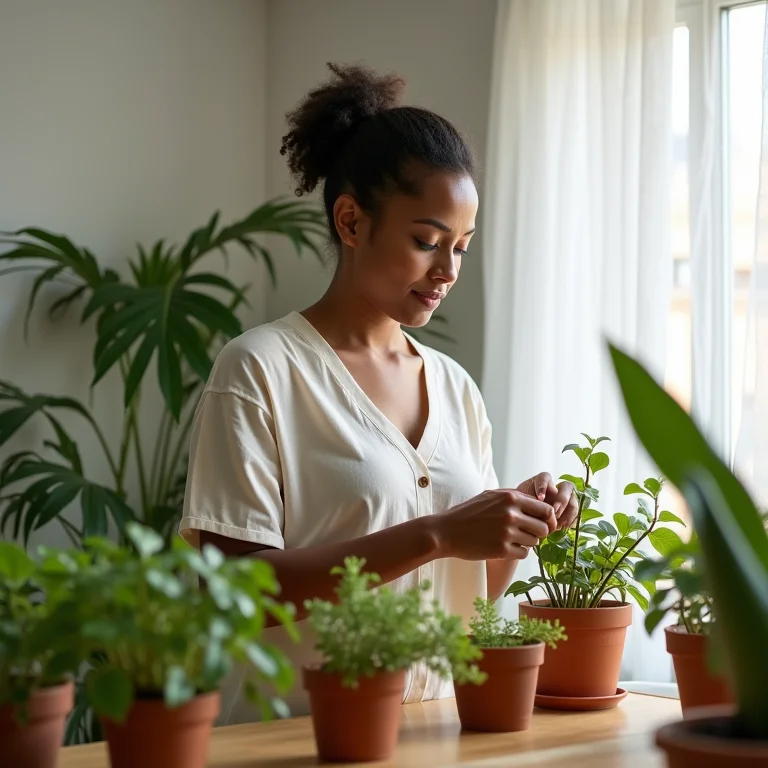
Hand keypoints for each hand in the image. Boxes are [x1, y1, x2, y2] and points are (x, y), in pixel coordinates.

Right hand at [433, 489, 555, 560]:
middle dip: (539, 533)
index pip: (546, 509)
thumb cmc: (469, 513)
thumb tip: (539, 503)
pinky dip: (518, 552)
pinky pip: (523, 554)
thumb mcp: (491, 495)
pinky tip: (506, 548)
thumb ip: (514, 497)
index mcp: (511, 498)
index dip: (548, 519)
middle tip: (528, 534)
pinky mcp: (502, 550)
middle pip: (544, 528)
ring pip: (534, 542)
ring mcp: (507, 532)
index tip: (542, 524)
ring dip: (527, 543)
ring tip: (512, 539)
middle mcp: (511, 514)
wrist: (446, 531)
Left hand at [516, 473, 577, 530]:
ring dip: (568, 513)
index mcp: (542, 481)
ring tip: (558, 524)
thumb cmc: (521, 508)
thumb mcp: (520, 502)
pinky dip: (570, 522)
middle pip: (567, 486)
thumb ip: (529, 501)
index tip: (539, 498)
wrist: (523, 519)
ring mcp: (566, 500)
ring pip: (574, 501)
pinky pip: (576, 515)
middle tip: (554, 512)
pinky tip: (562, 528)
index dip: (544, 486)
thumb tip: (540, 503)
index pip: (545, 477)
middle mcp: (557, 488)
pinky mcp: (570, 513)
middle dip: (562, 500)